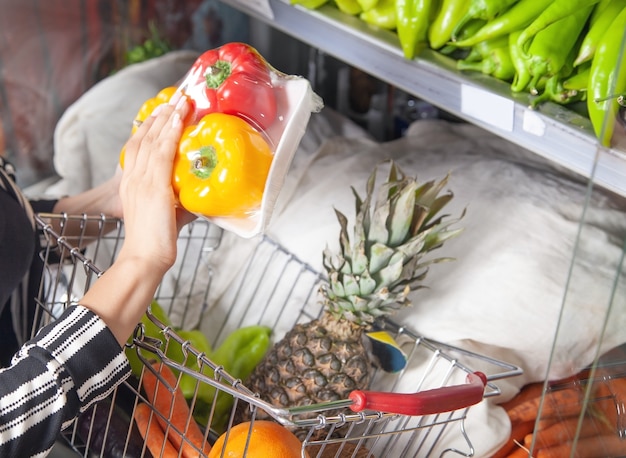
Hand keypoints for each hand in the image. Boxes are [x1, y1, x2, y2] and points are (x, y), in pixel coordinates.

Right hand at [117, 93, 193, 273]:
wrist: (144, 257)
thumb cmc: (157, 240)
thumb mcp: (169, 214)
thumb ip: (182, 200)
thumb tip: (201, 195)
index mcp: (132, 183)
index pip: (137, 147)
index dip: (148, 127)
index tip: (160, 113)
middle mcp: (133, 177)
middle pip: (143, 137)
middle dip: (159, 115)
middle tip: (174, 99)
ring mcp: (142, 180)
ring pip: (153, 139)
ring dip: (167, 117)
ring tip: (180, 101)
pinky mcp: (154, 186)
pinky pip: (161, 152)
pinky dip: (170, 132)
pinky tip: (178, 119)